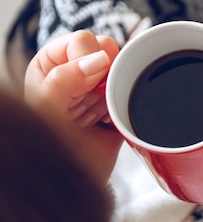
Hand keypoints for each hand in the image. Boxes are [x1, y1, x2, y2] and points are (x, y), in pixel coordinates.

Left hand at [24, 30, 121, 183]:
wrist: (72, 180)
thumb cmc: (48, 145)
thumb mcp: (46, 109)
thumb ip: (65, 79)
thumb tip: (99, 59)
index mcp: (51, 64)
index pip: (82, 40)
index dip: (90, 56)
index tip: (89, 79)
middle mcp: (75, 73)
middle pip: (108, 51)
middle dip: (108, 72)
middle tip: (96, 93)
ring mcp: (99, 89)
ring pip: (125, 70)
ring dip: (118, 89)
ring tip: (102, 109)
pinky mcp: (118, 106)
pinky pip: (136, 92)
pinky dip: (131, 102)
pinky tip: (114, 115)